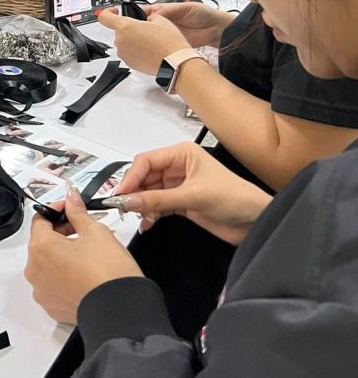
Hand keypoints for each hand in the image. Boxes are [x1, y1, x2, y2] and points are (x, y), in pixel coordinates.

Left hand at [25, 187, 143, 324]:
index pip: (40, 220)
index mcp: (41, 247)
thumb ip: (78, 213)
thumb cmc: (109, 271)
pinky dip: (64, 277)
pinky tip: (83, 275)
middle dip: (61, 234)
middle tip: (84, 231)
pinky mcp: (51, 306)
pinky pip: (53, 285)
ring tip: (87, 255)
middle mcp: (34, 270)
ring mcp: (41, 291)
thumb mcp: (96, 232)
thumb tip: (71, 198)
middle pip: (42, 243)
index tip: (70, 210)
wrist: (122, 310)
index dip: (56, 212)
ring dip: (62, 256)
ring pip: (47, 265)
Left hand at [97, 9, 192, 74]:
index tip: (115, 11)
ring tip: (151, 41)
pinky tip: (150, 50)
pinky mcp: (130, 63)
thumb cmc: (168, 43)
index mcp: (125, 27)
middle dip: (130, 28)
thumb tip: (147, 19)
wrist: (174, 63)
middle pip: (119, 31)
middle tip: (146, 29)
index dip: (109, 11)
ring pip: (124, 42)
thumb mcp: (160, 19)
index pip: (104, 17)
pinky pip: (129, 53)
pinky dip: (136, 50)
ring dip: (134, 40)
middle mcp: (121, 41)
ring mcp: (124, 54)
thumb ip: (148, 16)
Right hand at [110, 142, 273, 245]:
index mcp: (182, 154)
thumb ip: (158, 200)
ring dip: (142, 206)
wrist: (256, 221)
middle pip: (144, 177)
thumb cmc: (234, 198)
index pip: (146, 161)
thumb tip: (128, 201)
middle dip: (134, 192)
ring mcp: (178, 186)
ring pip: (148, 193)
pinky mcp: (181, 203)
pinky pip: (157, 206)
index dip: (131, 177)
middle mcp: (178, 167)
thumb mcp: (193, 196)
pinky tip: (148, 223)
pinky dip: (150, 215)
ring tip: (139, 217)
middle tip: (123, 207)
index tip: (120, 194)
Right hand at [141, 2, 236, 48]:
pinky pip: (157, 46)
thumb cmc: (203, 14)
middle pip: (144, 26)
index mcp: (162, 11)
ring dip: (143, 39)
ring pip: (148, 37)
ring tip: (138, 41)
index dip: (135, 15)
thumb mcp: (185, 8)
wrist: (216, 30)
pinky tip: (148, 49)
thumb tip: (151, 14)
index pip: (144, 12)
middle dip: (137, 29)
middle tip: (132, 32)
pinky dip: (152, 48)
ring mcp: (164, 35)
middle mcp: (161, 22)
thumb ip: (169, 10)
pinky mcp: (169, 45)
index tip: (127, 20)